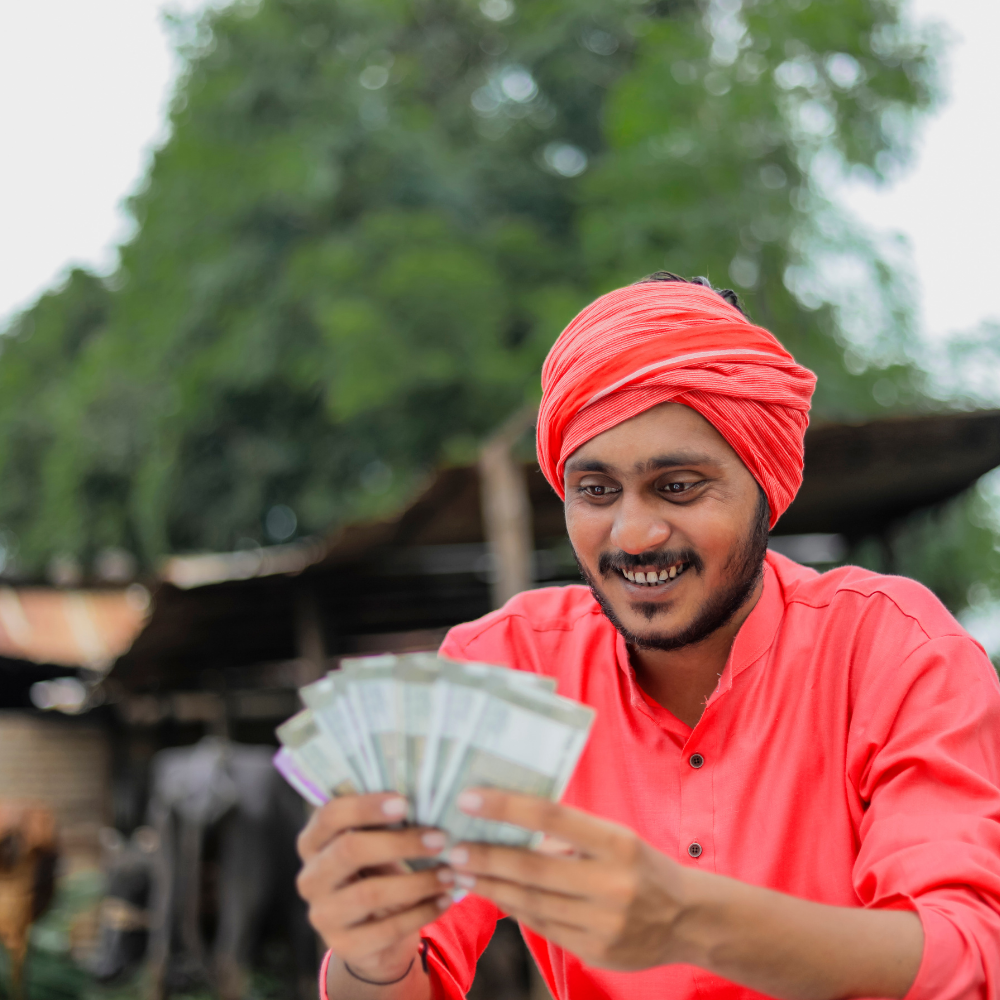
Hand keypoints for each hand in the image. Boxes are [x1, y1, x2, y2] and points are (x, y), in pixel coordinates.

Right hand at [296, 794, 453, 979]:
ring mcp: (323, 915)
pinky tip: (444, 900)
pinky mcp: (344, 946)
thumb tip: (427, 796)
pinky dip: (421, 912)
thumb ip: (385, 824)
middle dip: (399, 843)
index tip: (405, 803)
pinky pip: (386, 929)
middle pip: (349, 851)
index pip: (330, 816)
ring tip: (449, 873)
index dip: (366, 807)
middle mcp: (310, 878)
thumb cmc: (377, 871)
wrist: (372, 934)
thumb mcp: (374, 845)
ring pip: (370, 893)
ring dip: (417, 881)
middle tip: (440, 838)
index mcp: (312, 842)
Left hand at [445, 789, 693, 971]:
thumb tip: (508, 822)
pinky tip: (493, 893)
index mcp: (617, 843)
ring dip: (490, 886)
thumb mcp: (615, 837)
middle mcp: (612, 884)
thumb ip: (569, 834)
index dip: (507, 807)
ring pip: (532, 902)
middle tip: (452, 847)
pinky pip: (542, 926)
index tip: (469, 798)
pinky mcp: (596, 951)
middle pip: (534, 868)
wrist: (687, 919)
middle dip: (487, 857)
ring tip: (461, 871)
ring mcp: (604, 923)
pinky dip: (513, 908)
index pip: (553, 817)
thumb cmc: (639, 865)